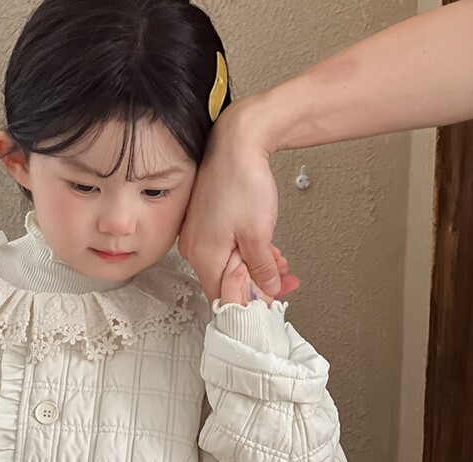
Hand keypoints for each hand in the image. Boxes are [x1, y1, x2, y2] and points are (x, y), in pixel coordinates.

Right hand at [179, 100, 290, 300]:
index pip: (222, 297)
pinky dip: (245, 251)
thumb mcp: (259, 234)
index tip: (268, 304)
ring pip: (228, 264)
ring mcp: (198, 233)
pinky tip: (264, 248)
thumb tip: (267, 288)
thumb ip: (261, 268)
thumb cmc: (241, 180)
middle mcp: (195, 247)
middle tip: (282, 283)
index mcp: (203, 255)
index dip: (248, 304)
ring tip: (278, 263)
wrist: (238, 140)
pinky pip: (225, 247)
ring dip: (254, 267)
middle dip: (256, 284)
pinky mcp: (205, 222)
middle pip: (225, 281)